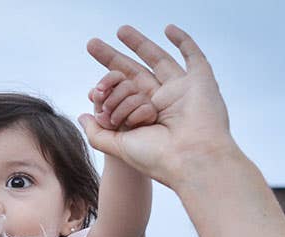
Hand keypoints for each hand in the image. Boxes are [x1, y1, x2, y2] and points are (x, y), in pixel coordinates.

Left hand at [78, 25, 234, 188]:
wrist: (190, 159)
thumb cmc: (156, 157)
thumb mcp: (118, 146)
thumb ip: (97, 132)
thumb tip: (82, 116)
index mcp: (144, 116)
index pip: (121, 93)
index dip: (105, 89)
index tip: (94, 92)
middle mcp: (162, 101)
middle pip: (135, 73)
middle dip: (112, 58)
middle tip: (91, 44)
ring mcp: (182, 90)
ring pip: (158, 60)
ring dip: (140, 44)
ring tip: (120, 30)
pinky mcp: (201, 81)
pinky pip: (193, 56)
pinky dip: (183, 41)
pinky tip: (168, 29)